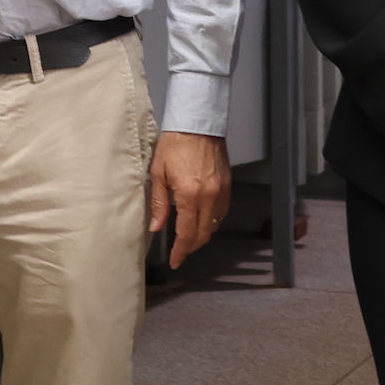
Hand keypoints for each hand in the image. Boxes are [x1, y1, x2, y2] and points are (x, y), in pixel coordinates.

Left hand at [148, 132, 231, 269]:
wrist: (197, 123)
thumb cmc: (175, 144)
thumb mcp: (159, 173)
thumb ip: (159, 203)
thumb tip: (157, 226)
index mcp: (190, 195)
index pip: (187, 233)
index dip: (181, 251)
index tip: (176, 261)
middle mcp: (209, 196)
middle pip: (203, 233)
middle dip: (192, 246)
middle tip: (181, 252)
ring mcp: (221, 190)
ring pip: (215, 224)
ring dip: (203, 234)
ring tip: (190, 237)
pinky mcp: (227, 184)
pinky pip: (222, 211)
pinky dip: (213, 220)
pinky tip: (202, 219)